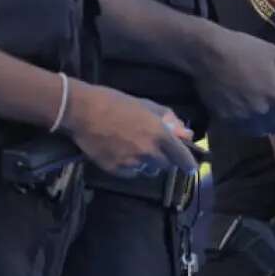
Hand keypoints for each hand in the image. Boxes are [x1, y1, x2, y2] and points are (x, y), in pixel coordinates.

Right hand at [64, 82, 197, 175]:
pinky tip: (122, 154)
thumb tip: (184, 131)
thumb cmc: (115, 102)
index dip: (189, 164)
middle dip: (164, 159)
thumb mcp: (146, 105)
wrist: (82, 111)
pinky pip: (130, 173)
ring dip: (147, 164)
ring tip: (135, 149)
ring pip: (148, 170)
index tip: (192, 168)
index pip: (181, 156)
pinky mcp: (114, 169)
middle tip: (156, 150)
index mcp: (158, 134)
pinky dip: (130, 167)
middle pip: (165, 165)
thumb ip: (168, 119)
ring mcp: (130, 162)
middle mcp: (147, 151)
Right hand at [194, 28, 274, 135]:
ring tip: (259, 108)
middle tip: (274, 101)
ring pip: (260, 131)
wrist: (207, 53)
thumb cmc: (244, 50)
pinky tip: (243, 110)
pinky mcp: (224, 120)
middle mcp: (260, 114)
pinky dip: (246, 124)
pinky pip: (242, 129)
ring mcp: (241, 119)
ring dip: (264, 123)